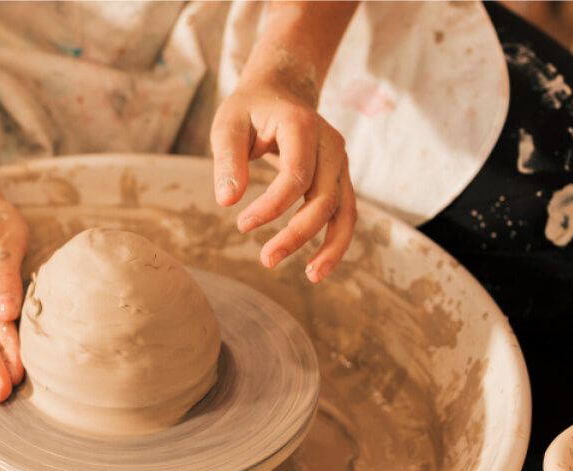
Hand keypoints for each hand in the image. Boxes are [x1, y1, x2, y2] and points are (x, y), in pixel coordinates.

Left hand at [211, 70, 356, 282]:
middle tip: (266, 260)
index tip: (241, 224)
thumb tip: (226, 201)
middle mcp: (331, 145)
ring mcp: (340, 162)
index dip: (272, 206)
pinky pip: (345, 214)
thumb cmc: (249, 109)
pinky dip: (336, 242)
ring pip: (345, 211)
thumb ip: (227, 160)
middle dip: (298, 234)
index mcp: (303, 127)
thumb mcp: (228, 125)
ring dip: (331, 247)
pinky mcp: (340, 178)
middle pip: (324, 198)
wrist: (280, 91)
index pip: (296, 175)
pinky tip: (316, 267)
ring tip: (311, 276)